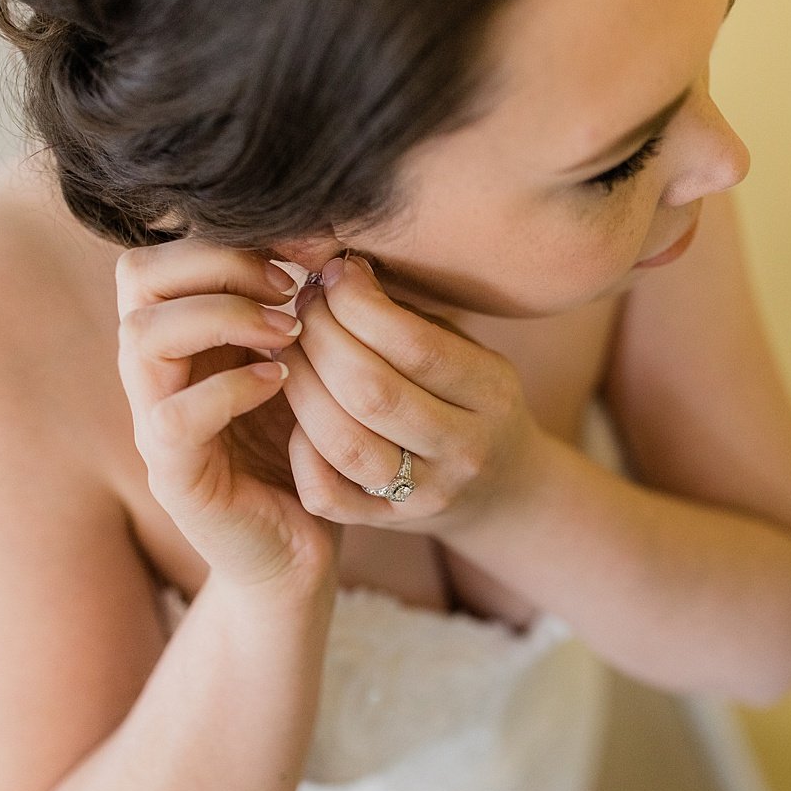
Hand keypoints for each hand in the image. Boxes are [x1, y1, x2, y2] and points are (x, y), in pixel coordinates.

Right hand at [115, 239, 339, 592]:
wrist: (300, 553)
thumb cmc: (307, 452)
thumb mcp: (306, 369)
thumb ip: (298, 311)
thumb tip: (328, 240)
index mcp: (183, 342)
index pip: (161, 255)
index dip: (225, 238)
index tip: (300, 252)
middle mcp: (156, 375)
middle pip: (138, 279)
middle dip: (218, 264)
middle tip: (290, 286)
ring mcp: (156, 425)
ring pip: (143, 338)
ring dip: (223, 318)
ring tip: (288, 332)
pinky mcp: (174, 478)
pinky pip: (172, 417)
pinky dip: (229, 386)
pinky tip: (281, 381)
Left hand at [277, 255, 542, 535]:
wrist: (503, 487)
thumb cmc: (471, 398)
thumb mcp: (466, 350)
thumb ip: (410, 315)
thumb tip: (339, 267)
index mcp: (492, 395)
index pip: (416, 346)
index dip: (360, 304)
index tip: (333, 275)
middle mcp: (465, 449)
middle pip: (373, 391)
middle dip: (322, 338)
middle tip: (301, 309)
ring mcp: (426, 494)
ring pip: (344, 442)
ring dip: (300, 385)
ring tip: (287, 349)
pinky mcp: (388, 523)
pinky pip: (327, 493)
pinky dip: (300, 450)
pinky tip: (294, 411)